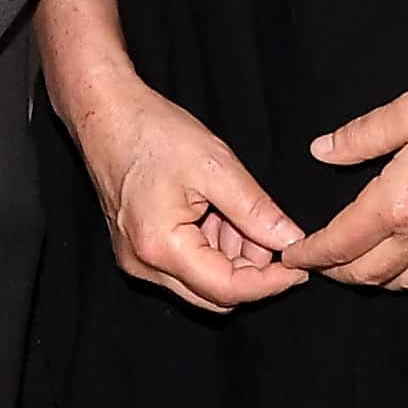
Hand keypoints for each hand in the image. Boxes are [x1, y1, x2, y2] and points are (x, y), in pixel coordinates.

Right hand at [49, 55, 304, 315]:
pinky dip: (210, 250)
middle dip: (251, 269)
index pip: (229, 289)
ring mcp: (137, 260)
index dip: (272, 281)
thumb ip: (257, 211)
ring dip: (231, 257)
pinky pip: (184, 268)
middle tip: (268, 229)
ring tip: (235, 210)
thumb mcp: (215, 166)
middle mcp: (144, 265)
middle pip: (215, 294)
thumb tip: (293, 241)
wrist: (104, 113)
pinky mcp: (136, 250)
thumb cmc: (151, 131)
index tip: (303, 264)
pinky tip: (216, 214)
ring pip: (202, 283)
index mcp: (160, 247)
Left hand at [285, 24, 407, 289]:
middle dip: (337, 272)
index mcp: (398, 202)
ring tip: (359, 263)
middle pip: (368, 275)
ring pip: (406, 282)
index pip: (341, 244)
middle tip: (320, 261)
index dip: (311, 253)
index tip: (292, 254)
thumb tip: (320, 151)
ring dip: (375, 278)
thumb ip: (361, 136)